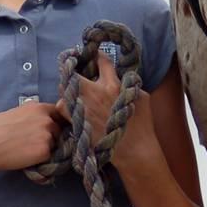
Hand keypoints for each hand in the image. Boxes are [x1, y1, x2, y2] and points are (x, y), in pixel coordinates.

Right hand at [0, 102, 64, 178]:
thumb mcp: (16, 113)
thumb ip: (33, 115)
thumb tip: (45, 119)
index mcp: (39, 107)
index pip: (59, 113)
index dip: (55, 122)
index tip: (49, 129)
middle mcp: (46, 118)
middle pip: (58, 130)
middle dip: (50, 136)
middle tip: (30, 143)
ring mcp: (47, 134)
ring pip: (55, 144)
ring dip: (45, 148)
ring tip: (25, 150)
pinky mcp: (44, 151)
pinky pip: (49, 157)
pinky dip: (40, 159)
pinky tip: (25, 158)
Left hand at [56, 53, 156, 168]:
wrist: (135, 151)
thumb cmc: (143, 125)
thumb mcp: (142, 97)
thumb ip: (129, 84)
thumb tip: (122, 77)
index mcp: (113, 84)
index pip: (101, 60)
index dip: (96, 55)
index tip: (93, 56)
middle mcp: (96, 93)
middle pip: (74, 73)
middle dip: (72, 70)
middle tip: (73, 72)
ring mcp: (84, 108)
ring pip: (65, 90)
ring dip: (67, 89)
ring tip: (72, 92)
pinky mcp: (77, 123)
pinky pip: (63, 108)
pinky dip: (65, 106)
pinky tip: (72, 109)